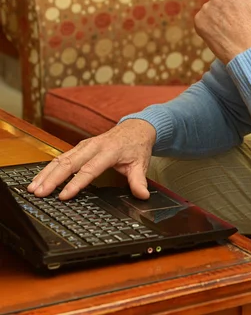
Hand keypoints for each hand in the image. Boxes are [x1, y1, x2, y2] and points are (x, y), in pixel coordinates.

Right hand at [27, 119, 155, 199]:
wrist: (135, 127)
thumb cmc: (136, 146)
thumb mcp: (141, 163)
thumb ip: (139, 180)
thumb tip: (143, 195)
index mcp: (109, 151)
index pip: (90, 169)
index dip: (76, 183)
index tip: (63, 196)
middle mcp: (94, 146)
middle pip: (70, 162)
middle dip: (53, 178)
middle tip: (40, 193)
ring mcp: (85, 145)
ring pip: (62, 158)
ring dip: (47, 173)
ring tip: (33, 188)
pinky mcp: (80, 146)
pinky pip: (62, 156)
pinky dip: (49, 167)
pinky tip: (39, 178)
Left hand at [194, 0, 250, 62]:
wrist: (250, 55)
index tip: (241, 2)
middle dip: (225, 2)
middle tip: (239, 17)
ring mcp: (207, 9)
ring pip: (210, 6)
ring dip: (217, 13)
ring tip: (232, 26)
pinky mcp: (199, 22)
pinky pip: (202, 18)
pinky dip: (209, 25)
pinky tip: (223, 33)